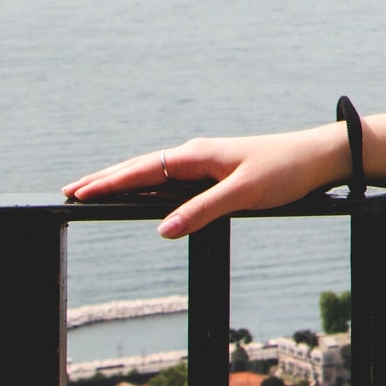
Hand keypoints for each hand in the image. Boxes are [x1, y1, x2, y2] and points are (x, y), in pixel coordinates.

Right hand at [62, 125, 347, 238]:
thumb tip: (162, 230)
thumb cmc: (285, 170)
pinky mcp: (216, 173)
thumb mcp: (244, 194)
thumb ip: (202, 210)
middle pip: (140, 167)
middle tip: (68, 191)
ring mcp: (205, 163)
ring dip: (123, 181)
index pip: (142, 169)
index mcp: (197, 155)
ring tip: (93, 191)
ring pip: (154, 172)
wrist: (318, 157)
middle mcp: (196, 155)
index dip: (109, 182)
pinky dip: (147, 186)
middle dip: (104, 179)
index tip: (76, 192)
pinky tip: (141, 195)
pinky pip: (172, 180)